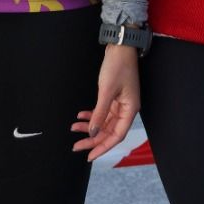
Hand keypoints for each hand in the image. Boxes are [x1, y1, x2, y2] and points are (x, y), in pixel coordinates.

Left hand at [71, 43, 138, 161]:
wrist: (120, 47)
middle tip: (76, 146)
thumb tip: (92, 132)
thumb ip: (100, 113)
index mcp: (130, 110)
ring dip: (89, 126)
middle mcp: (126, 109)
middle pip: (109, 131)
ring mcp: (120, 103)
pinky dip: (91, 114)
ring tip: (74, 129)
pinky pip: (102, 111)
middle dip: (92, 139)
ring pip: (103, 122)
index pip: (117, 135)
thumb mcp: (106, 91)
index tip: (90, 155)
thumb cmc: (118, 66)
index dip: (103, 147)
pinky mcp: (113, 97)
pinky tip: (80, 116)